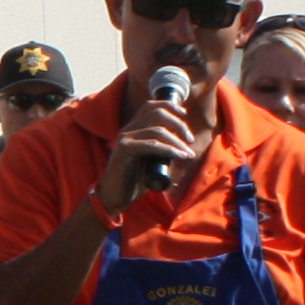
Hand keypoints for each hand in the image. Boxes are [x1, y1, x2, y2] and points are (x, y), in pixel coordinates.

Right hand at [98, 92, 199, 211]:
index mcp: (132, 129)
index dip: (169, 106)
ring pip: (158, 130)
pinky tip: (181, 156)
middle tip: (190, 140)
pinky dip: (170, 150)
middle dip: (178, 124)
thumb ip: (161, 151)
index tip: (185, 114)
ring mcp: (125, 138)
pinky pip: (152, 145)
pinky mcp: (125, 149)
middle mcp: (128, 130)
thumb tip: (183, 146)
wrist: (113, 198)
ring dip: (177, 141)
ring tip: (189, 154)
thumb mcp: (150, 162)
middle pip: (157, 113)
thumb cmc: (133, 182)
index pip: (151, 107)